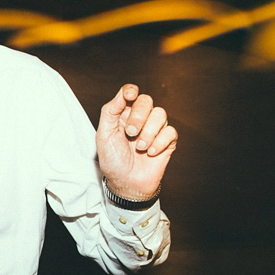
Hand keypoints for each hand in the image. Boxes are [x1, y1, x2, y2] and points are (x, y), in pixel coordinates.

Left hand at [96, 84, 176, 199]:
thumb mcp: (104, 135)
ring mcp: (155, 129)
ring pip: (160, 114)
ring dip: (149, 132)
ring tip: (140, 147)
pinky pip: (170, 132)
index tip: (130, 96)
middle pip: (147, 101)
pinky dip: (160, 142)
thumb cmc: (113, 160)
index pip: (130, 93)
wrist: (126, 184)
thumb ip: (110, 111)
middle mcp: (140, 118)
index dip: (131, 91)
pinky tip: (150, 153)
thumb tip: (123, 93)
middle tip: (130, 133)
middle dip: (139, 116)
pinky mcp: (167, 142)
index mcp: (123, 114)